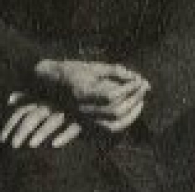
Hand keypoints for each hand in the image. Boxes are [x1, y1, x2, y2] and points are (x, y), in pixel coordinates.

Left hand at [0, 93, 80, 148]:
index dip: (11, 123)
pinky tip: (55, 144)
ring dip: (42, 132)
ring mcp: (67, 110)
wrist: (92, 98)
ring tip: (31, 145)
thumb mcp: (46, 94)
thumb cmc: (64, 98)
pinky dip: (64, 135)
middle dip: (22, 130)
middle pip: (34, 116)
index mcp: (44, 98)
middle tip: (13, 146)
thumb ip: (28, 95)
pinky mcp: (81, 118)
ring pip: (52, 120)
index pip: (23, 110)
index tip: (2, 139)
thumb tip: (10, 98)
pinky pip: (74, 126)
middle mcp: (54, 103)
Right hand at [35, 60, 149, 132]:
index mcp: (83, 91)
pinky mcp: (87, 122)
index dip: (129, 88)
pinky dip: (123, 122)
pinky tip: (131, 111)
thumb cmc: (72, 69)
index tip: (140, 79)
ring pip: (113, 124)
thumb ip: (114, 71)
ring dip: (131, 113)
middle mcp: (83, 108)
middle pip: (115, 110)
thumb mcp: (92, 65)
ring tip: (141, 100)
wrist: (50, 81)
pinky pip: (108, 128)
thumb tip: (135, 77)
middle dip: (134, 98)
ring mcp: (84, 117)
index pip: (112, 94)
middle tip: (144, 86)